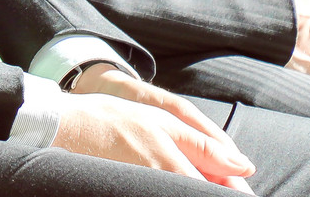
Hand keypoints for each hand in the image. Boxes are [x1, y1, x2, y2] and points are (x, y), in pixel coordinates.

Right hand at [57, 66, 254, 190]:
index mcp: (175, 169)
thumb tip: (244, 166)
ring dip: (198, 190)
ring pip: (186, 195)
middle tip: (227, 185)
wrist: (65, 127)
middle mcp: (164, 188)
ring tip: (204, 181)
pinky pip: (164, 195)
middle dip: (218, 192)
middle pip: (201, 195)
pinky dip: (179, 189)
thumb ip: (205, 147)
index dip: (235, 192)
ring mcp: (146, 191)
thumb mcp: (164, 122)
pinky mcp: (133, 193)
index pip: (217, 192)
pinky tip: (177, 182)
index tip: (244, 191)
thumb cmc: (114, 119)